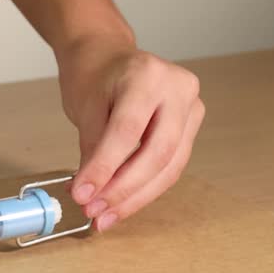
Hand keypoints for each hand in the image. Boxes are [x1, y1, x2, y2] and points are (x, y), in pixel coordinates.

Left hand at [57, 35, 204, 231]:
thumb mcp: (85, 106)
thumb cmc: (94, 75)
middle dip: (124, 189)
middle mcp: (178, 88)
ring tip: (104, 217)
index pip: (127, 131)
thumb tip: (89, 192)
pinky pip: (170, 165)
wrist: (107, 55)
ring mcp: (191, 107)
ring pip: (169, 165)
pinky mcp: (191, 126)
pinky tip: (120, 204)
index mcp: (147, 76)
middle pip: (157, 152)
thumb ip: (91, 148)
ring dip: (135, 197)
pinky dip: (144, 189)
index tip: (82, 194)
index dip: (104, 167)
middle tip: (94, 212)